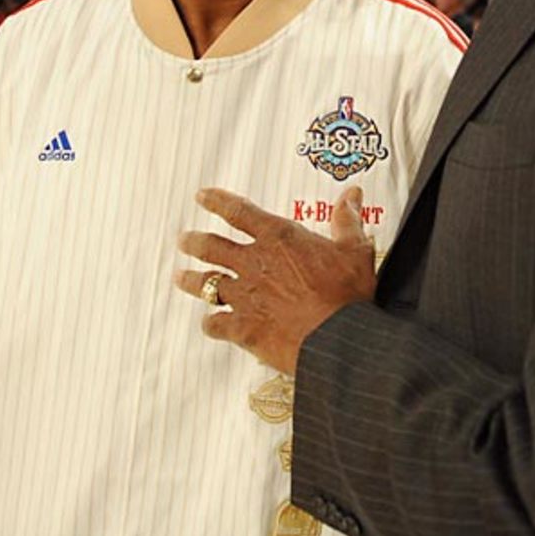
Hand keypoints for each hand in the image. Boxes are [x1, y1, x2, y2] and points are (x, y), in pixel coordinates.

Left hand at [175, 186, 376, 374]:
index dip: (217, 201)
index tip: (202, 196)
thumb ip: (347, 219)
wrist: (338, 341)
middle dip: (194, 242)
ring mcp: (245, 296)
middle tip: (184, 239)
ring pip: (205, 284)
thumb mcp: (354, 249)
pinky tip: (209, 324)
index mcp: (279, 238)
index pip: (239, 212)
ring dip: (191, 280)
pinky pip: (215, 324)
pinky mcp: (243, 328)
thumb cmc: (347, 295)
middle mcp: (254, 263)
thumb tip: (352, 195)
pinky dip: (210, 323)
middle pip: (212, 247)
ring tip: (180, 277)